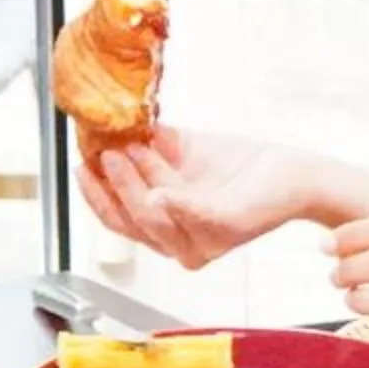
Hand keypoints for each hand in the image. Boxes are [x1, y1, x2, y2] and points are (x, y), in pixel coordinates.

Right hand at [76, 126, 308, 269]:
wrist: (286, 171)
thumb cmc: (237, 167)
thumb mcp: (181, 151)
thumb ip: (147, 145)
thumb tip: (111, 125)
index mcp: (166, 227)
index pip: (118, 219)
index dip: (96, 196)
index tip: (82, 166)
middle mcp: (181, 243)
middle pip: (131, 222)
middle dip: (113, 187)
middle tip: (105, 154)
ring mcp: (204, 241)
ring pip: (156, 221)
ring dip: (137, 185)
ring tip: (128, 152)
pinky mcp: (228, 231)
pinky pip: (196, 220)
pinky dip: (177, 206)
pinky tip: (163, 192)